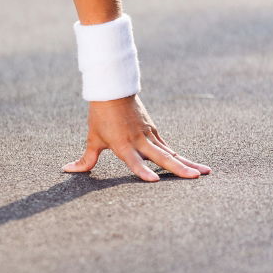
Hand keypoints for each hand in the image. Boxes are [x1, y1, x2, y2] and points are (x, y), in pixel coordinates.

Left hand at [63, 95, 210, 181]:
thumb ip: (85, 159)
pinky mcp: (154, 132)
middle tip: (195, 177)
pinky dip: (181, 156)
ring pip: (171, 152)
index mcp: (122, 145)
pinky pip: (169, 147)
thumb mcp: (92, 139)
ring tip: (204, 172)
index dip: (143, 171)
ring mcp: (149, 136)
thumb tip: (67, 170)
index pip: (134, 161)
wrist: (114, 91)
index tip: (154, 181)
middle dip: (179, 168)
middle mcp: (139, 141)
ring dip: (188, 162)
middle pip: (162, 157)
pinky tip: (193, 165)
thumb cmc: (101, 117)